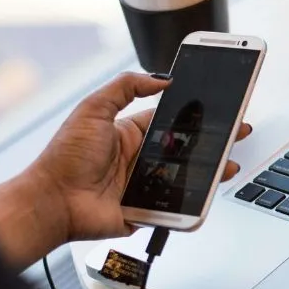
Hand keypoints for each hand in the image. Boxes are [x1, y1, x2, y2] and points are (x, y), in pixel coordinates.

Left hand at [32, 72, 250, 242]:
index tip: (217, 108)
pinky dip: (192, 202)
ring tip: (229, 164)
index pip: (171, 120)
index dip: (194, 115)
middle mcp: (139, 158)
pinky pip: (175, 206)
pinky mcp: (146, 210)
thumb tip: (159, 78)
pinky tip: (209, 192)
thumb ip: (124, 87)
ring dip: (210, 170)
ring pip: (186, 177)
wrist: (53, 202)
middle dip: (212, 142)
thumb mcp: (92, 109)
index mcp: (129, 133)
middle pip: (185, 149)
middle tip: (236, 133)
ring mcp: (144, 185)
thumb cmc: (64, 158)